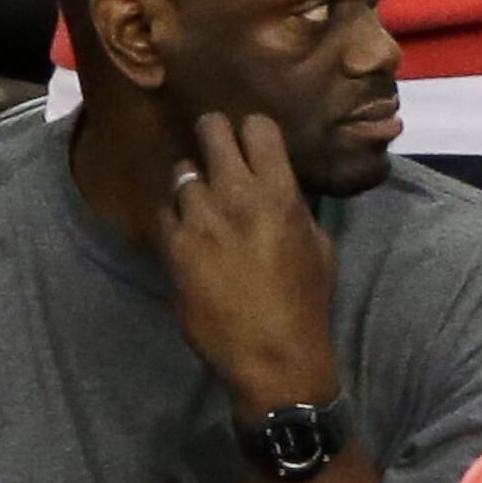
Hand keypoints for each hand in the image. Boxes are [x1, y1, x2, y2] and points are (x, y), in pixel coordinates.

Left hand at [161, 112, 342, 413]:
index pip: (257, 126)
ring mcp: (200, 220)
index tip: (248, 144)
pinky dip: (173, 217)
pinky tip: (184, 233)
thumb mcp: (318, 243)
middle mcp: (236, 195)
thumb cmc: (305, 301)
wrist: (273, 356)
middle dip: (211, 135)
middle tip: (214, 153)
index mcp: (279, 191)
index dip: (250, 130)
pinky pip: (163, 212)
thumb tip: (275, 182)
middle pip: (210, 130)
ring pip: (181, 171)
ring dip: (190, 182)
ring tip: (198, 202)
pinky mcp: (174, 249)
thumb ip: (294, 204)